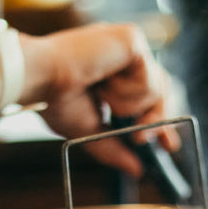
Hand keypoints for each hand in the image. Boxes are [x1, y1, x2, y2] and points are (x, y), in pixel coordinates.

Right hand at [21, 23, 175, 175]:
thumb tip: (137, 170)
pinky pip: (147, 80)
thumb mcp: (90, 131)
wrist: (38, 79)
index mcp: (113, 68)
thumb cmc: (53, 99)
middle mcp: (123, 52)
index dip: (162, 118)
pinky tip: (101, 82)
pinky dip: (125, 92)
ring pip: (155, 88)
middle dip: (157, 119)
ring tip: (99, 94)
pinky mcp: (132, 39)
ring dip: (126, 104)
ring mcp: (129, 42)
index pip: (151, 91)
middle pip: (162, 88)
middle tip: (142, 139)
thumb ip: (115, 149)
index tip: (169, 146)